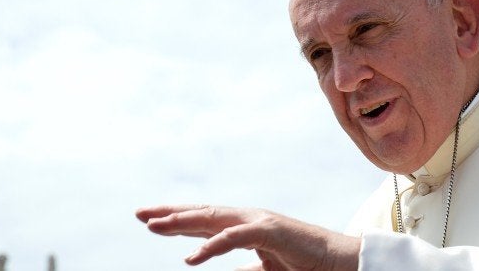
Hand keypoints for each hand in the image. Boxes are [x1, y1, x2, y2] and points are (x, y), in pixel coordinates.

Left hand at [135, 205, 359, 269]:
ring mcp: (258, 222)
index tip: (151, 220)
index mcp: (243, 227)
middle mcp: (247, 219)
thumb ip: (241, 267)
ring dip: (182, 222)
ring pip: (212, 219)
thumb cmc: (301, 265)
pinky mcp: (271, 231)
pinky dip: (212, 246)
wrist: (338, 263)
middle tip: (140, 214)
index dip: (176, 219)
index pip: (202, 221)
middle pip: (201, 214)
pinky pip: (235, 238)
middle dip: (170, 213)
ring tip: (154, 226)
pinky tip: (190, 258)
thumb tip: (220, 269)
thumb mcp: (262, 268)